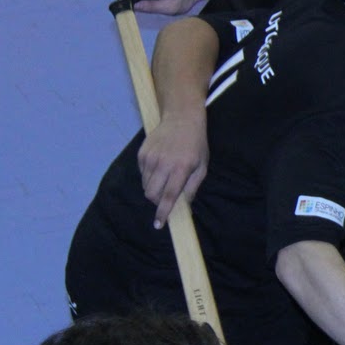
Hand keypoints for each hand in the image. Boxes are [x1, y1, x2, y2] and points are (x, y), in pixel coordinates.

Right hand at [138, 110, 207, 227]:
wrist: (181, 119)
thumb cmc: (195, 145)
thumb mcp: (202, 166)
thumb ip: (193, 186)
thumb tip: (184, 204)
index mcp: (181, 169)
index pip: (168, 196)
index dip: (162, 213)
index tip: (158, 224)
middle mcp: (163, 164)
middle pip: (152, 194)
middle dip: (157, 202)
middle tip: (164, 199)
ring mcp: (150, 158)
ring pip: (146, 185)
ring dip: (153, 188)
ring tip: (165, 177)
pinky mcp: (141, 154)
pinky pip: (142, 174)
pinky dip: (149, 176)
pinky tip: (159, 167)